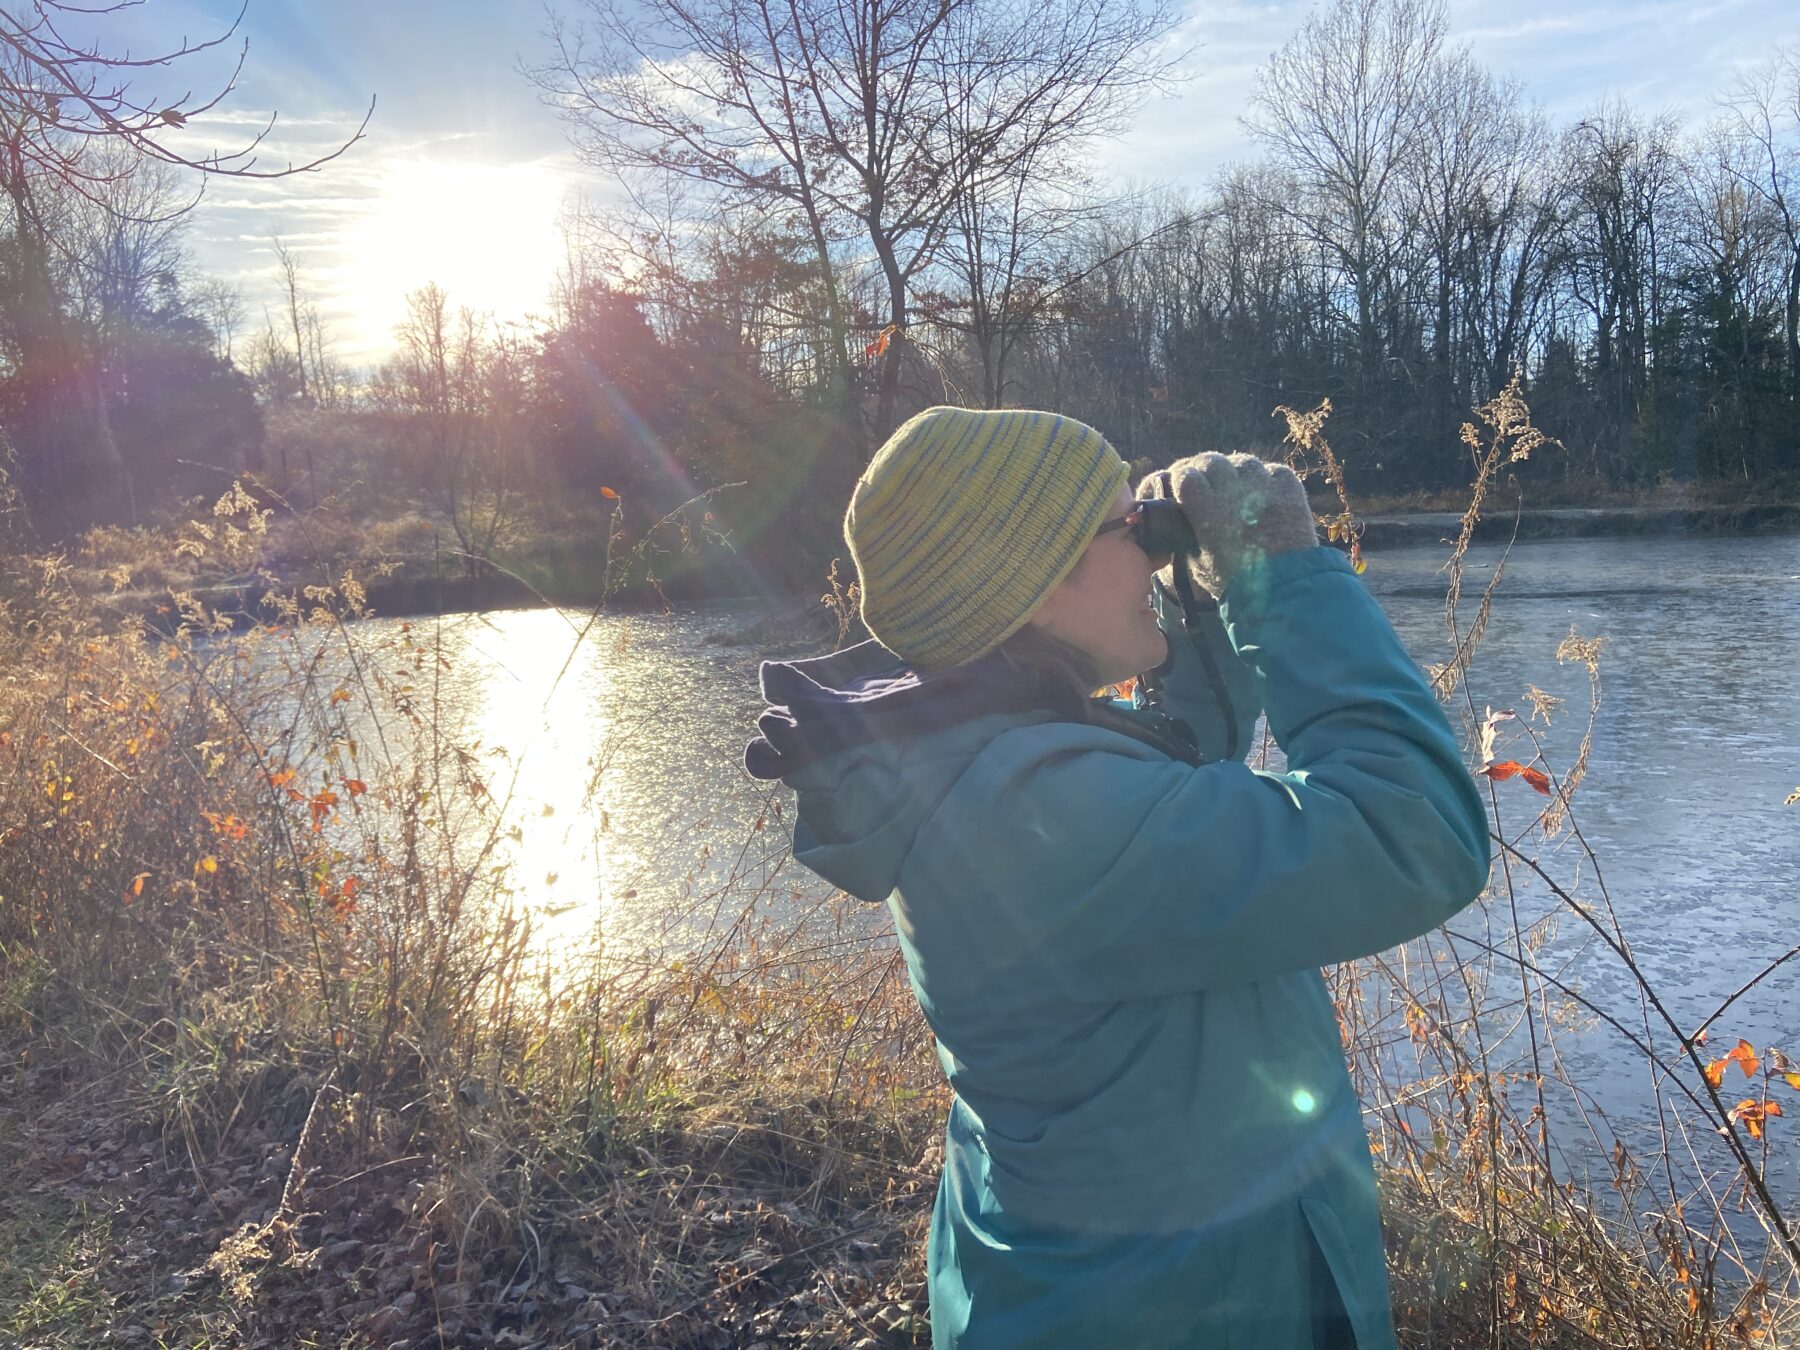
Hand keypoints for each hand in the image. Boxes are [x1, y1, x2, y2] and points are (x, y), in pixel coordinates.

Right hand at [1135, 453, 1316, 596]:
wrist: (1284, 589)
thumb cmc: (1234, 582)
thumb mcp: (1197, 561)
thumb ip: (1187, 533)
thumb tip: (1182, 517)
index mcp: (1206, 510)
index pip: (1185, 475)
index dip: (1181, 479)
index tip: (1183, 486)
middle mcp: (1233, 492)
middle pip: (1211, 461)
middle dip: (1204, 470)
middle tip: (1207, 483)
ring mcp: (1264, 487)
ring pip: (1242, 462)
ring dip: (1236, 472)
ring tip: (1237, 489)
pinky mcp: (1289, 488)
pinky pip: (1273, 470)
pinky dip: (1266, 479)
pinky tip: (1263, 494)